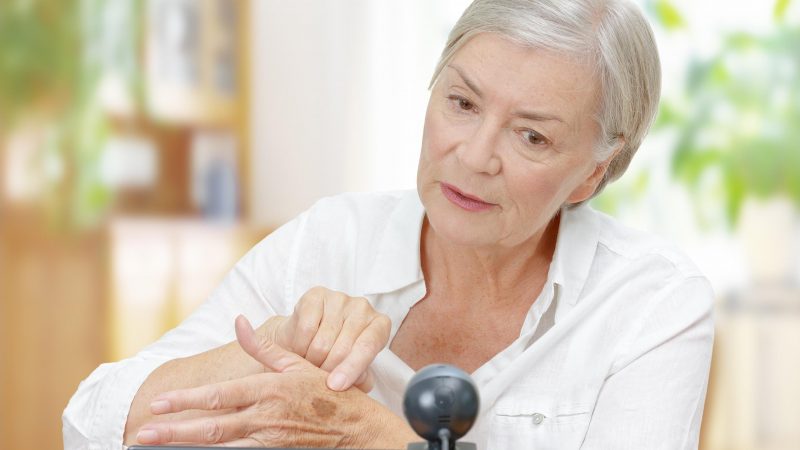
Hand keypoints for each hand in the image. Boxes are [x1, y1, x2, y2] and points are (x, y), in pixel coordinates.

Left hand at [135, 316, 415, 447]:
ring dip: (188, 446)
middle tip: (143, 433)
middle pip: (211, 427)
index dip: (186, 401)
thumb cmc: (326, 391)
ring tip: (158, 446)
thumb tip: (239, 320)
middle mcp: (265, 417)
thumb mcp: (296, 363)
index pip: (219, 396)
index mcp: (268, 390)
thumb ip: (263, 345)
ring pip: (220, 446)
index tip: (158, 403)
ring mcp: (268, 439)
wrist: (356, 428)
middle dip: (174, 431)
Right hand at [265, 286, 390, 391]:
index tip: (335, 385)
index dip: (352, 368)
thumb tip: (359, 380)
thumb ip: (361, 379)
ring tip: (309, 364)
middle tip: (318, 379)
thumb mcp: (353, 372)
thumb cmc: (335, 356)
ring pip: (322, 342)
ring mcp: (340, 299)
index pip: (368, 347)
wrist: (305, 338)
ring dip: (311, 361)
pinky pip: (306, 329)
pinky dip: (299, 347)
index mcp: (379, 326)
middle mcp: (363, 308)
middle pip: (343, 348)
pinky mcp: (316, 295)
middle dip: (327, 371)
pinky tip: (300, 350)